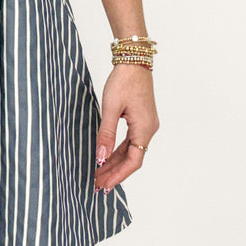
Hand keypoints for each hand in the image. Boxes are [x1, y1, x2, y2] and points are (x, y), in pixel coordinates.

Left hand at [93, 64, 158, 192]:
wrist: (133, 60)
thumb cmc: (123, 81)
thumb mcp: (111, 107)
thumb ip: (106, 133)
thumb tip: (101, 157)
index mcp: (144, 129)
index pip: (133, 162)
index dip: (118, 175)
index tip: (103, 185)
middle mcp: (148, 129)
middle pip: (131, 158)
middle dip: (114, 171)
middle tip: (97, 184)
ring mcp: (146, 124)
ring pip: (130, 150)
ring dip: (115, 162)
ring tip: (99, 173)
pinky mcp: (140, 118)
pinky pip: (130, 140)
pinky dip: (118, 150)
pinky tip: (107, 156)